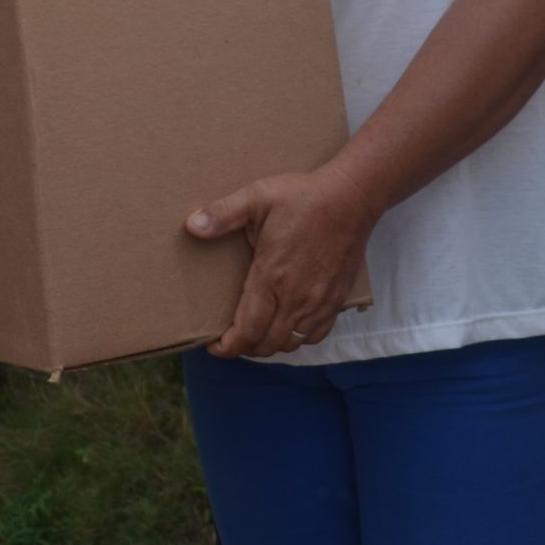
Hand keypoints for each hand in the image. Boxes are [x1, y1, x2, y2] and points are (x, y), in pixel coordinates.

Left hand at [186, 166, 378, 356]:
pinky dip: (297, 339)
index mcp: (272, 277)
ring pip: (290, 344)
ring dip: (269, 344)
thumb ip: (223, 213)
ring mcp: (319, 301)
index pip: (247, 331)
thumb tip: (192, 226)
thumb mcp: (257, 197)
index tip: (214, 345)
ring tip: (255, 333)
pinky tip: (287, 326)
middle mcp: (296, 297)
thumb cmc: (304, 196)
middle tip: (230, 338)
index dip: (228, 347)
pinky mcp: (336, 299)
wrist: (352, 197)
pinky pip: (315, 336)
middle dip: (244, 347)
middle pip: (266, 344)